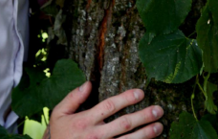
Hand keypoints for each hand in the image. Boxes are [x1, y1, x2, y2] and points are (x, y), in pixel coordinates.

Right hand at [46, 82, 163, 138]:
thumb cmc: (58, 135)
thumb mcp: (58, 114)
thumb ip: (73, 98)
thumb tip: (89, 83)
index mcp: (85, 120)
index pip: (110, 106)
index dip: (127, 98)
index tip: (141, 92)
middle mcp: (95, 135)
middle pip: (124, 124)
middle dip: (144, 116)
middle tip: (159, 110)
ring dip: (146, 134)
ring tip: (159, 126)